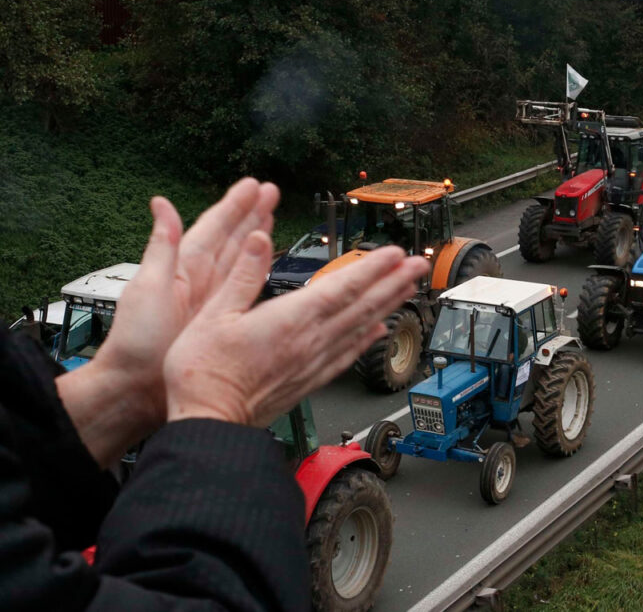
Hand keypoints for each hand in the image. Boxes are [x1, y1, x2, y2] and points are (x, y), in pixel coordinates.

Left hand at [57, 179, 277, 464]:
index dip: (234, 206)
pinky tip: (268, 262)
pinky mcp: (221, 320)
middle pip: (232, 239)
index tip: (254, 186)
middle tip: (271, 192)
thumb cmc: (137, 344)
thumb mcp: (147, 289)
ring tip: (273, 216)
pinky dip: (259, 271)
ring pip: (241, 259)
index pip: (213, 228)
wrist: (139, 390)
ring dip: (257, 236)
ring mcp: (211, 300)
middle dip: (252, 214)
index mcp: (181, 268)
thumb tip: (160, 206)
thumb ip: (161, 247)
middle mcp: (199, 280)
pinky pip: (246, 287)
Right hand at [163, 233, 429, 426]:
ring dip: (388, 305)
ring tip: (408, 288)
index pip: (341, 287)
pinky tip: (379, 330)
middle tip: (419, 265)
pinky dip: (367, 340)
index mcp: (289, 320)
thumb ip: (242, 274)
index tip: (394, 253)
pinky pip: (347, 355)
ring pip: (361, 328)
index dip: (372, 268)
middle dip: (393, 282)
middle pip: (362, 306)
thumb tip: (260, 239)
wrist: (208, 423)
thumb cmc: (203, 374)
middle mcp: (310, 341)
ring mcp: (313, 362)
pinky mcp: (310, 381)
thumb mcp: (212, 313)